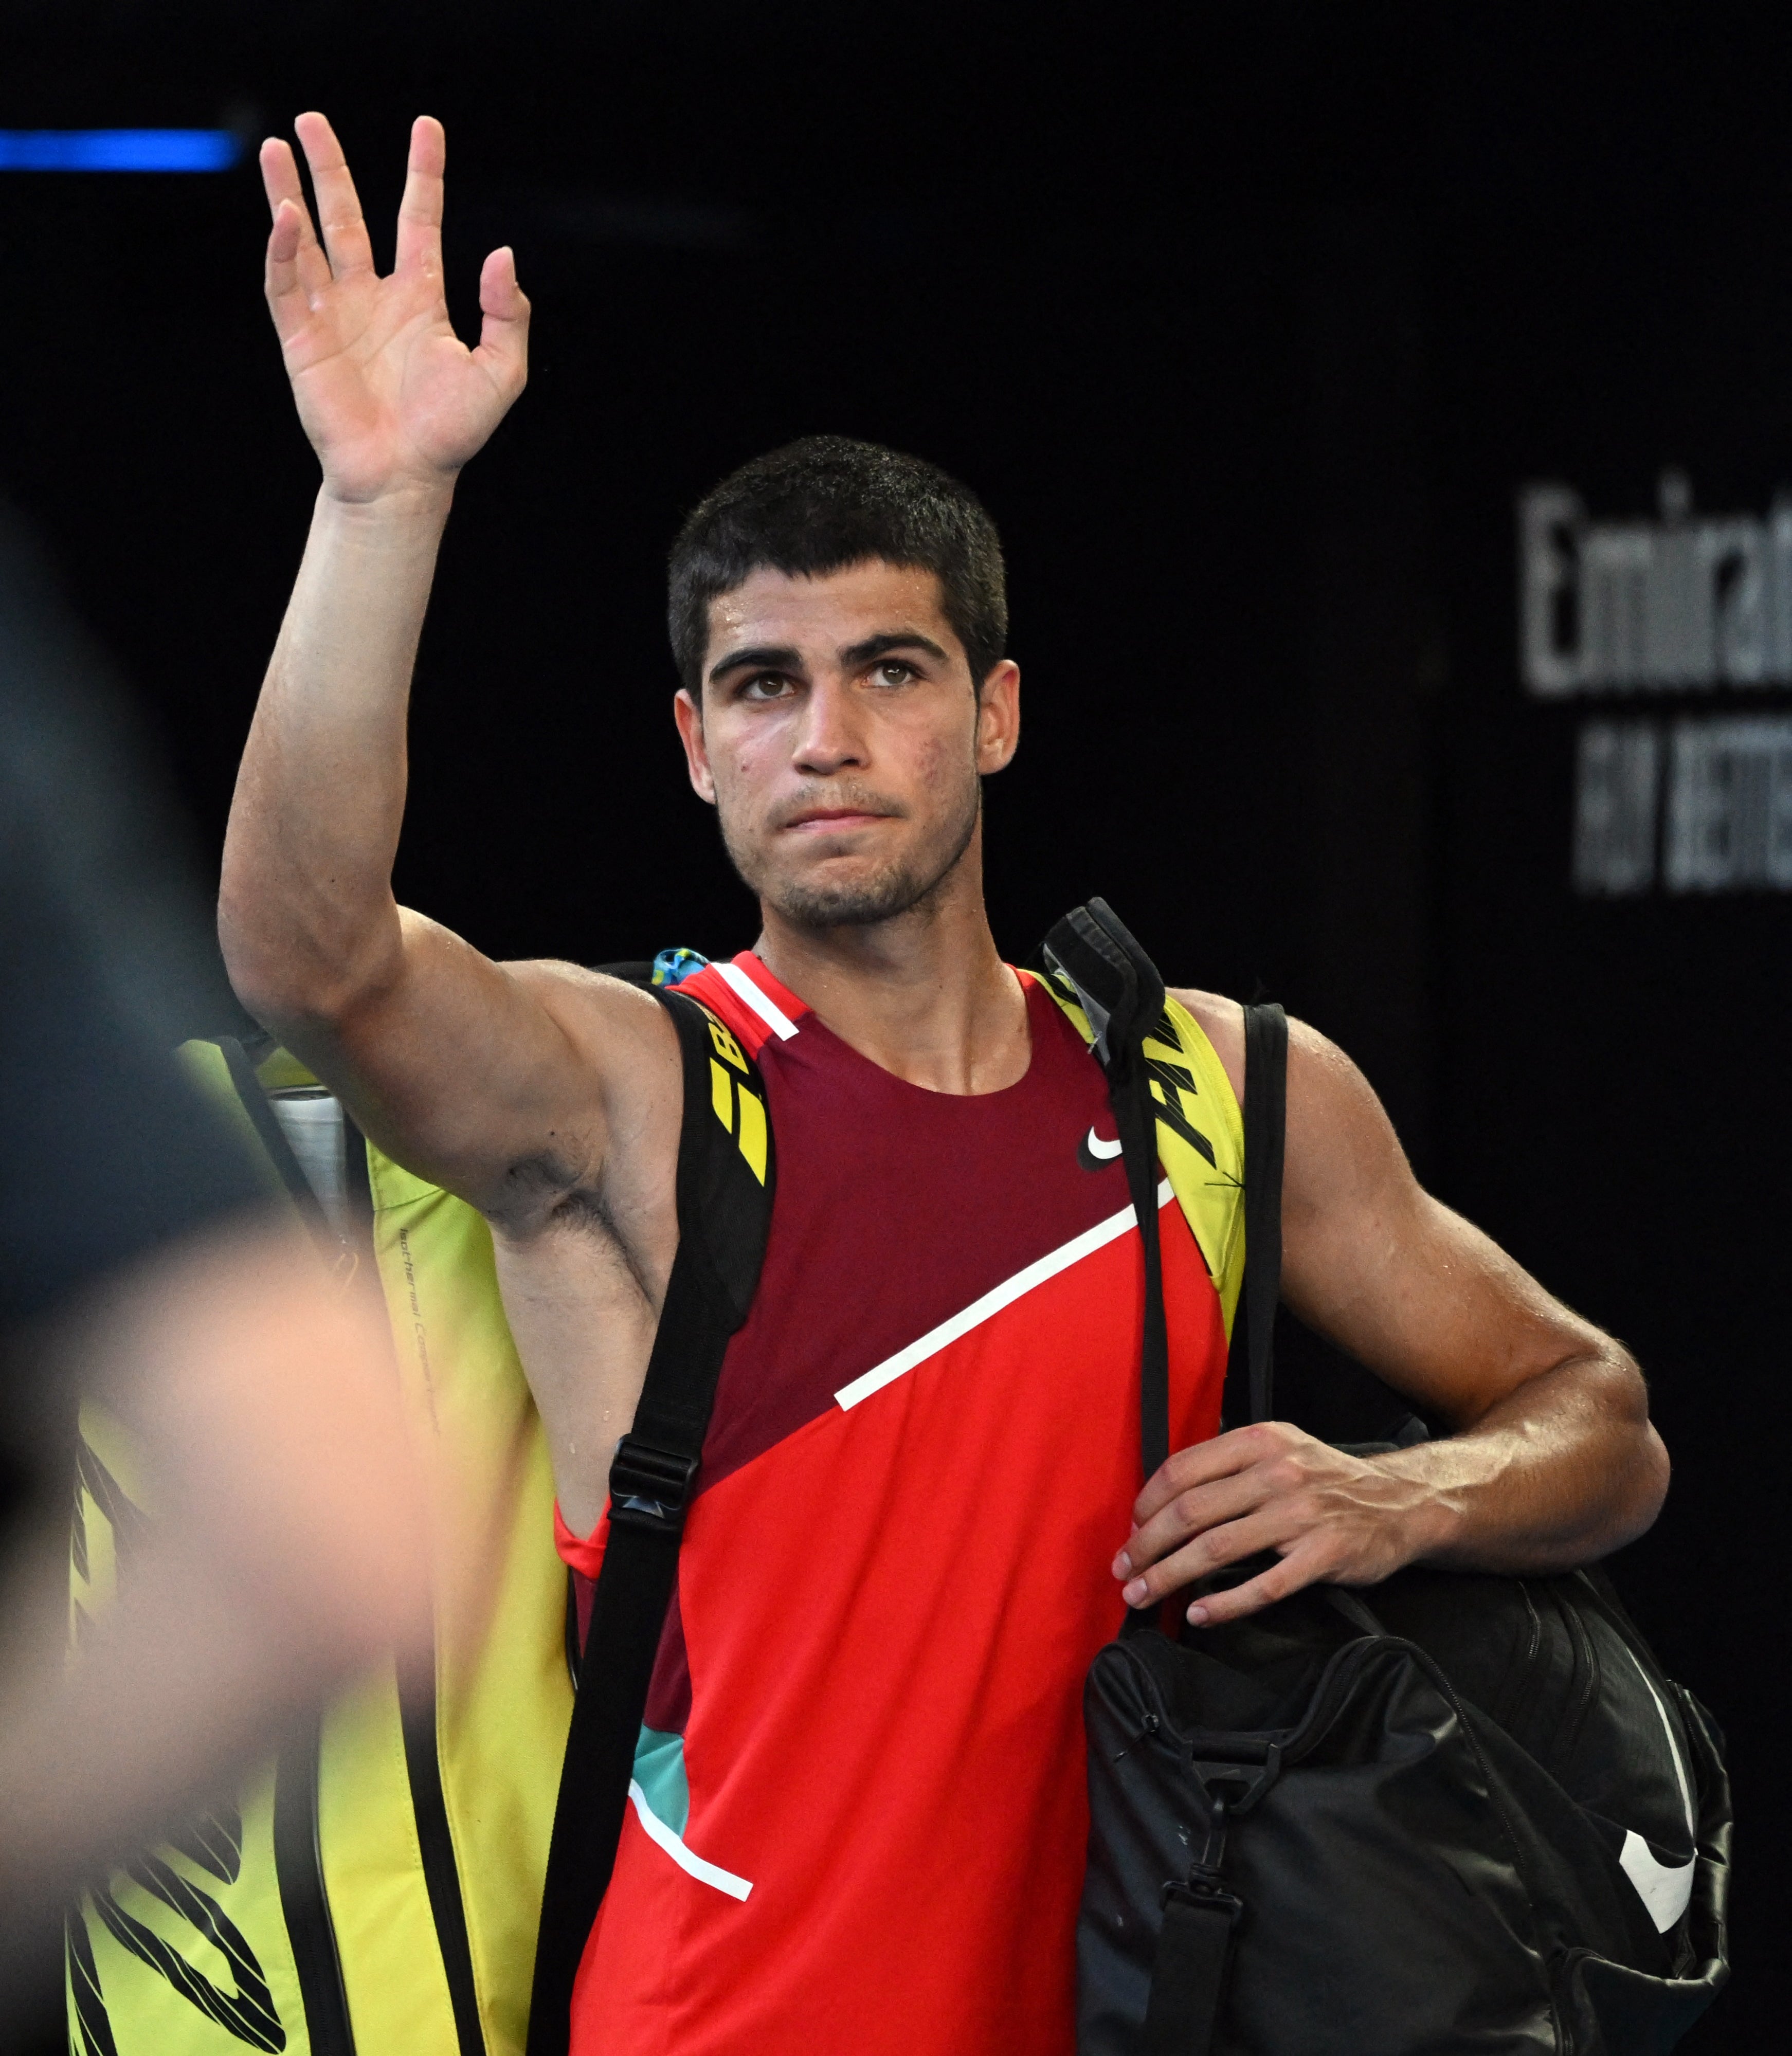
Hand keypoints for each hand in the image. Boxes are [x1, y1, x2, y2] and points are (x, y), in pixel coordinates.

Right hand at [261, 113, 528, 502]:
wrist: (406, 477)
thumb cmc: (452, 433)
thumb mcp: (501, 372)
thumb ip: (508, 314)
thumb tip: (503, 254)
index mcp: (420, 299)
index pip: (419, 221)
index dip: (424, 174)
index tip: (426, 127)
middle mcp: (372, 297)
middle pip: (347, 216)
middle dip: (330, 168)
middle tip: (312, 120)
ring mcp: (334, 315)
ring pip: (308, 239)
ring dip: (290, 192)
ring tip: (278, 146)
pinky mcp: (302, 339)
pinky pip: (286, 283)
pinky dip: (282, 248)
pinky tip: (284, 213)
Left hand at [1110, 1421, 1443, 1626]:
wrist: (1400, 1501)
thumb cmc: (1328, 1480)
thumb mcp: (1280, 1450)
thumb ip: (1230, 1466)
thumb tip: (1166, 1499)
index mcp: (1258, 1442)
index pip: (1182, 1470)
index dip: (1146, 1503)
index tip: (1130, 1529)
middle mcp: (1276, 1473)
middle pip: (1190, 1511)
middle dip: (1146, 1545)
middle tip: (1123, 1569)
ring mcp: (1300, 1515)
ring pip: (1215, 1549)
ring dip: (1169, 1576)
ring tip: (1143, 1594)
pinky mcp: (1322, 1555)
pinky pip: (1262, 1585)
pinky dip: (1224, 1603)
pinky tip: (1199, 1614)